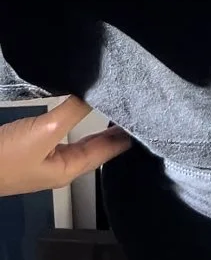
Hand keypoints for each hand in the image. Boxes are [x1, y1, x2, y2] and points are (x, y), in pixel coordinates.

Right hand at [0, 96, 129, 196]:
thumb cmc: (6, 158)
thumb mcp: (45, 131)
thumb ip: (74, 110)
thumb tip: (100, 88)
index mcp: (68, 170)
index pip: (107, 151)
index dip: (125, 137)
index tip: (147, 121)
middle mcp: (59, 167)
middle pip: (94, 147)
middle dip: (113, 131)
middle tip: (135, 109)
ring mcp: (43, 159)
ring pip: (77, 139)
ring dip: (94, 124)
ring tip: (112, 104)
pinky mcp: (28, 148)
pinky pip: (60, 131)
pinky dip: (73, 119)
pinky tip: (76, 106)